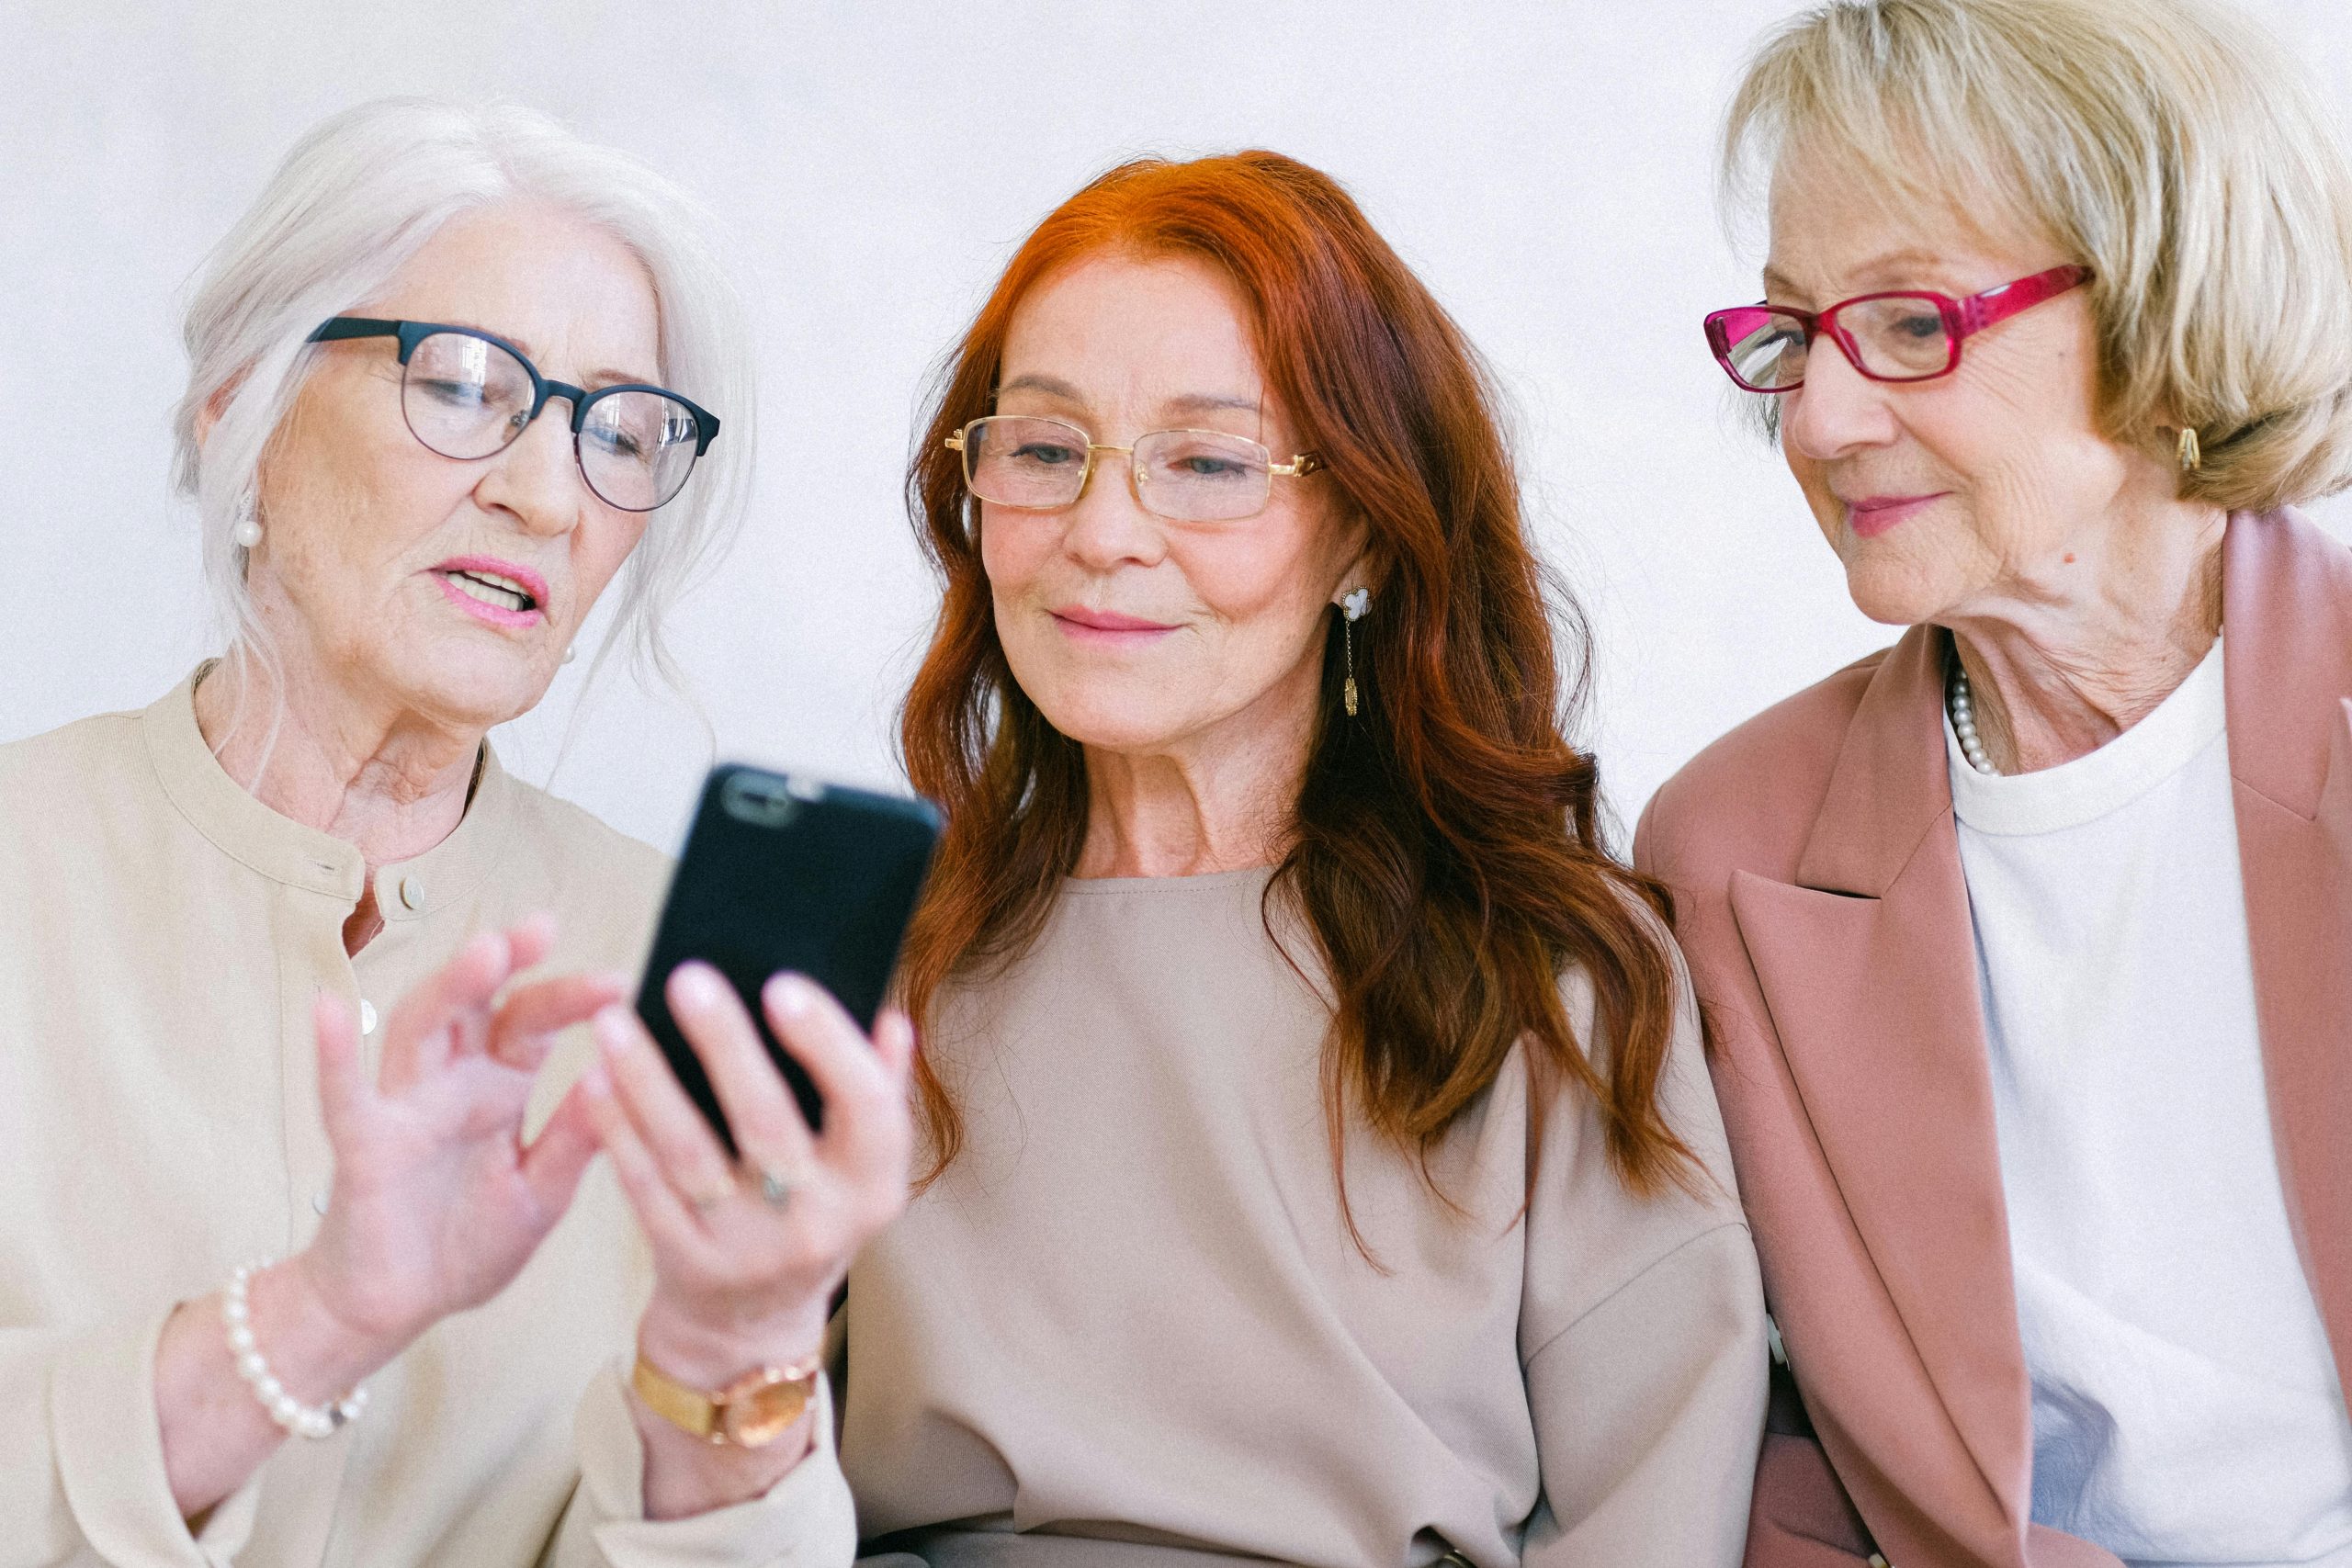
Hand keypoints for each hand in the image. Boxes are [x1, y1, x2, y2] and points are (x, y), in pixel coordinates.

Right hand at [297, 914, 625, 1354]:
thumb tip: (622, 1076)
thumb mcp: (541, 1192)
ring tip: (486, 951)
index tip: (620, 981)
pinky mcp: (363, 1149)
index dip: (570, 998)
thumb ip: (575, 1139)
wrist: (396, 1309)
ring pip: (420, 1030)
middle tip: (544, 927)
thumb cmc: (464, 1243)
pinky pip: (345, 1097)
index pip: (532, 1023)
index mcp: (498, 1087)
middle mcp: (451, 1084)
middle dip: (508, 963)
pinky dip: (335, 1054)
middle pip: (478, 1007)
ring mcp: (403, 1110)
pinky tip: (331, 1008)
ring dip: (450, 988)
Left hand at [581, 963, 914, 1384]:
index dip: (828, 1046)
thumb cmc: (815, 1209)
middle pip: (767, 1124)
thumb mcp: (864, 1165)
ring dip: (649, 1082)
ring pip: (690, 1155)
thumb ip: (879, 1089)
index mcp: (872, 1187)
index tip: (783, 985)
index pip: (866, 1107)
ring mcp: (745, 1249)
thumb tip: (890, 1021)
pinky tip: (596, 1079)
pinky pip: (644, 1188)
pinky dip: (618, 1131)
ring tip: (616, 1020)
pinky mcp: (685, 1262)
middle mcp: (815, 1223)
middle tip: (687, 977)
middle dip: (725, 1047)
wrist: (755, 1320)